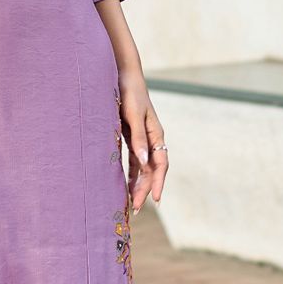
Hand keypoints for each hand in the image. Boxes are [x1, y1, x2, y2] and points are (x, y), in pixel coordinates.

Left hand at [118, 70, 167, 213]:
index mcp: (156, 134)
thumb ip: (138, 138)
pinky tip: (124, 186)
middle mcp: (151, 139)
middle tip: (135, 208)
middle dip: (146, 189)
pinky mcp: (130, 137)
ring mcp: (141, 139)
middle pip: (152, 170)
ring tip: (130, 204)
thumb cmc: (129, 92)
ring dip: (138, 185)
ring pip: (143, 168)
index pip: (160, 164)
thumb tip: (145, 161)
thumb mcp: (133, 115)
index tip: (155, 200)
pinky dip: (131, 174)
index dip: (158, 182)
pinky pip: (134, 161)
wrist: (122, 74)